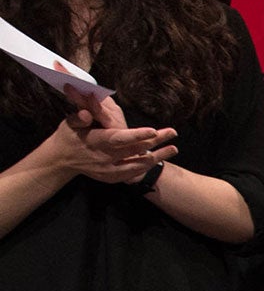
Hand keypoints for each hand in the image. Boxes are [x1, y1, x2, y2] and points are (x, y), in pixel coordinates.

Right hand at [47, 93, 176, 183]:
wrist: (62, 161)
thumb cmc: (68, 136)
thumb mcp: (68, 124)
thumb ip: (78, 118)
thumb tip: (86, 113)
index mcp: (95, 141)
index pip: (118, 138)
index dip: (136, 135)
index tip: (153, 130)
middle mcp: (104, 157)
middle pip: (134, 149)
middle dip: (155, 142)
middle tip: (172, 132)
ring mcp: (109, 170)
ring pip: (137, 164)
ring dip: (157, 157)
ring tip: (174, 148)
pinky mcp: (112, 177)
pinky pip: (133, 172)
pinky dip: (146, 166)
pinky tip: (159, 158)